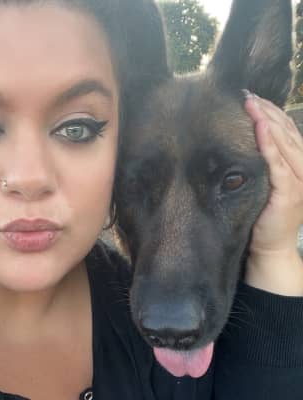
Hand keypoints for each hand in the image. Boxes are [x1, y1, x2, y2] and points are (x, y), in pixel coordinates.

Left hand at [243, 93, 302, 295]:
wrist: (270, 246)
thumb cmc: (262, 214)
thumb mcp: (263, 183)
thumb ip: (260, 163)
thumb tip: (240, 142)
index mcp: (296, 164)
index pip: (285, 131)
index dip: (270, 112)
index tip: (250, 97)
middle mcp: (302, 169)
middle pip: (286, 132)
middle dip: (267, 111)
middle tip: (247, 93)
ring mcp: (299, 181)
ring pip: (286, 143)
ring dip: (268, 121)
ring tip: (252, 104)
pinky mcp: (290, 194)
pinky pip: (280, 165)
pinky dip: (271, 146)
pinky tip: (261, 129)